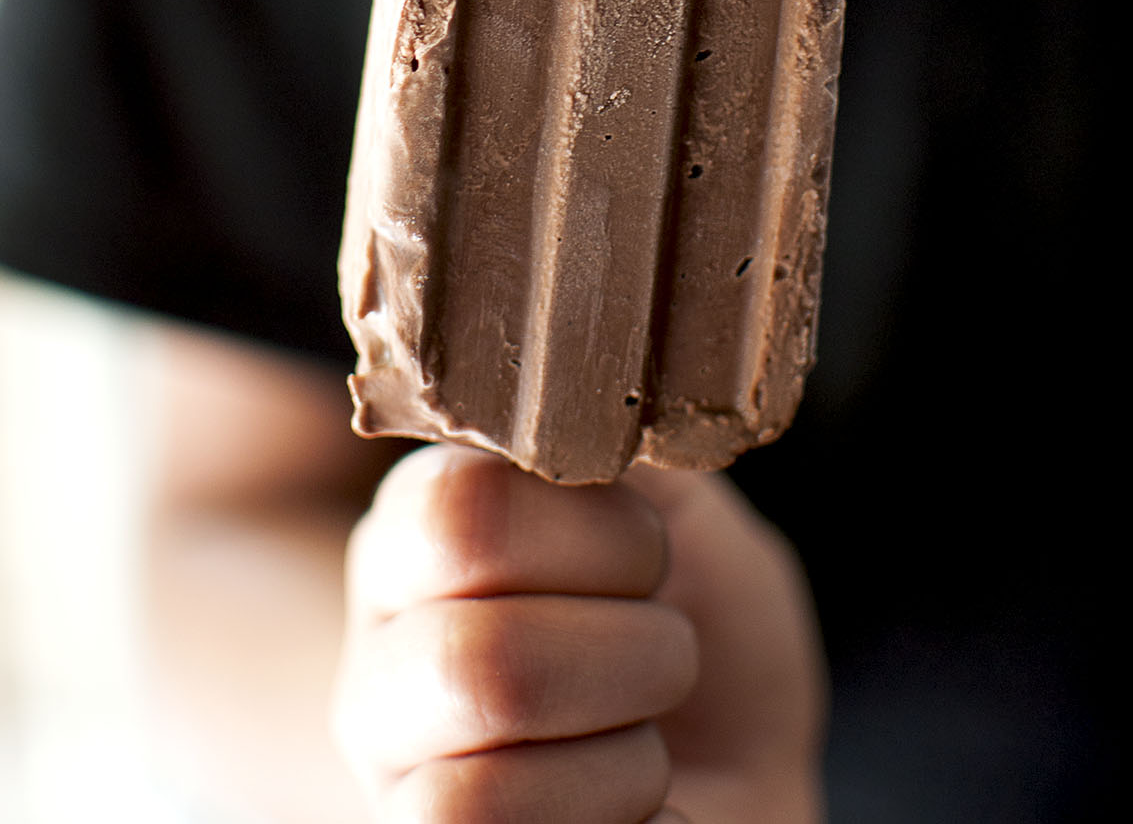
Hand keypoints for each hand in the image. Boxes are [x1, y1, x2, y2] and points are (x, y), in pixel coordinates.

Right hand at [332, 444, 825, 821]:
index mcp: (426, 525)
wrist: (745, 775)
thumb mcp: (682, 505)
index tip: (653, 549)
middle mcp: (385, 643)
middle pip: (470, 635)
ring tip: (647, 730)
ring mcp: (396, 768)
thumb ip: (618, 437)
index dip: (600, 528)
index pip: (464, 503)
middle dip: (628, 645)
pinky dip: (609, 811)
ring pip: (472, 750)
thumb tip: (582, 357)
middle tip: (666, 644)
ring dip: (624, 740)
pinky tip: (632, 797)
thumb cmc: (703, 625)